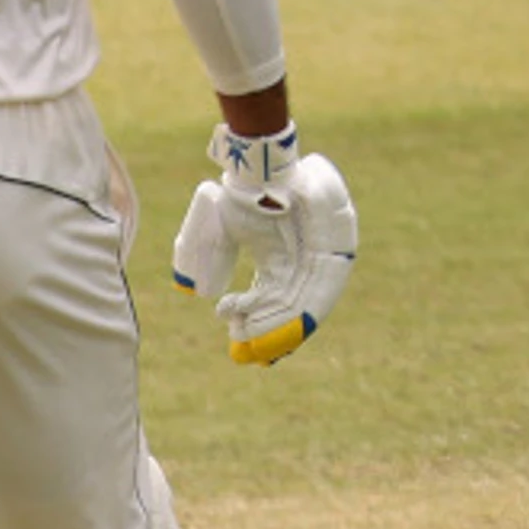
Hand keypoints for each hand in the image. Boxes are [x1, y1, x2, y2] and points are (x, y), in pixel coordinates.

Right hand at [168, 123, 356, 364]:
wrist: (262, 172)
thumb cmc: (240, 196)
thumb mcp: (216, 233)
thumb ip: (205, 260)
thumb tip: (196, 292)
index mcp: (278, 258)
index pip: (271, 299)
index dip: (254, 323)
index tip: (237, 343)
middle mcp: (302, 264)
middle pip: (288, 309)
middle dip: (266, 334)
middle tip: (247, 356)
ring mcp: (319, 262)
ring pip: (301, 308)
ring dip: (276, 332)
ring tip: (253, 350)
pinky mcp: (333, 260)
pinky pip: (317, 298)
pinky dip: (295, 319)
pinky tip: (273, 334)